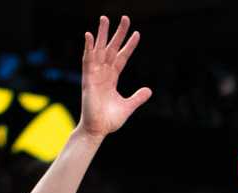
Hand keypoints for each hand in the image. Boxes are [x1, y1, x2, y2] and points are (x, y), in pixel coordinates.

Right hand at [77, 15, 150, 137]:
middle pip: (112, 48)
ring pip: (99, 49)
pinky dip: (88, 47)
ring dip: (102, 34)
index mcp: (112, 78)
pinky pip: (87, 60)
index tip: (137, 33)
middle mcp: (103, 73)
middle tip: (124, 18)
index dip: (129, 45)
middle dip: (118, 33)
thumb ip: (137, 98)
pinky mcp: (88, 78)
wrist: (98, 130)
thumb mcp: (128, 106)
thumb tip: (149, 90)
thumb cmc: (109, 120)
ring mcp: (95, 74)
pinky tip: (90, 35)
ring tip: (105, 18)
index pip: (122, 57)